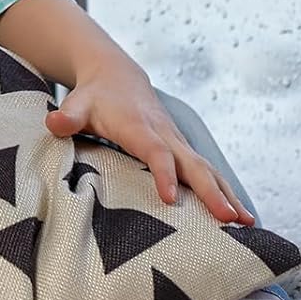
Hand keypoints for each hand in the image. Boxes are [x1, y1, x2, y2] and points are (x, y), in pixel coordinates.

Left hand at [45, 57, 256, 224]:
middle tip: (229, 219)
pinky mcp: (182, 150)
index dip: (163, 173)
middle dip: (211, 191)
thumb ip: (67, 116)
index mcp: (138, 127)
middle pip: (191, 164)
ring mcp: (177, 143)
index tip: (170, 198)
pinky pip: (207, 173)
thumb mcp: (76, 103)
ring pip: (206, 169)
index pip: (154, 151)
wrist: (117, 76)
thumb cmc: (94, 97)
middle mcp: (164, 135)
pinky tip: (241, 217)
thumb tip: (54, 123)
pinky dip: (226, 192)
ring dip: (227, 195)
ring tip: (247, 223)